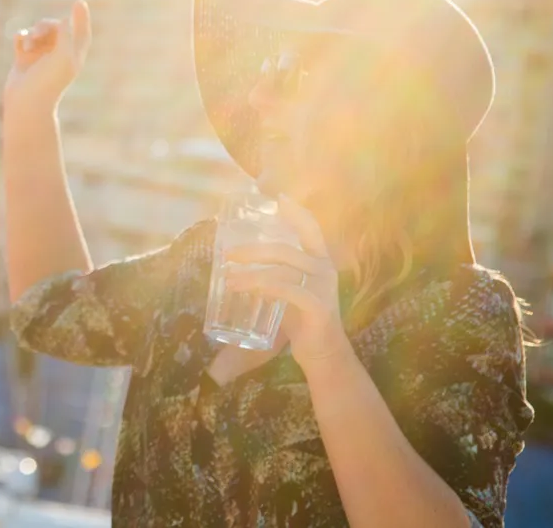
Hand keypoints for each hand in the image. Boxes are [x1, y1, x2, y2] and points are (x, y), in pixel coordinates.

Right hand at [4, 0, 90, 110]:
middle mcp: (58, 55)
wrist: (26, 103)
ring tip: (27, 43)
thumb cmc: (48, 81)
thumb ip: (67, 35)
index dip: (81, 17)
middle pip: (55, 28)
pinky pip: (22, 38)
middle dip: (45, 26)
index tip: (79, 1)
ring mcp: (40, 57)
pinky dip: (21, 36)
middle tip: (38, 32)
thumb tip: (65, 19)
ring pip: (37, 32)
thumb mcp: (63, 56)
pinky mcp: (23, 59)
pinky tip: (19, 42)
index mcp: (73, 56)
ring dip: (32, 33)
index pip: (80, 32)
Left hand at [222, 196, 353, 373]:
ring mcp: (324, 288)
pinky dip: (262, 288)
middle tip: (227, 255)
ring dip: (249, 273)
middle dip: (251, 250)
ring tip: (227, 279)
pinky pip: (286, 290)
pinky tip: (245, 291)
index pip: (311, 228)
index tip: (278, 197)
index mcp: (320, 261)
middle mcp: (325, 269)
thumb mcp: (289, 290)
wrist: (324, 355)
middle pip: (284, 249)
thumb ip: (275, 273)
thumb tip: (238, 262)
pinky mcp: (318, 307)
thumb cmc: (302, 320)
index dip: (296, 211)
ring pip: (281, 270)